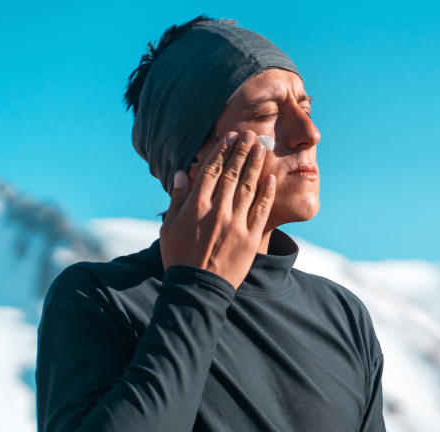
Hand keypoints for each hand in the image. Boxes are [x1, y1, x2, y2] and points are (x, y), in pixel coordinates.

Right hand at [159, 130, 275, 289]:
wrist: (197, 287)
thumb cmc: (179, 256)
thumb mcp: (169, 227)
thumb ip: (177, 198)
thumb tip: (182, 173)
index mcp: (197, 206)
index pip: (212, 172)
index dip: (222, 152)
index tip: (230, 137)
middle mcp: (218, 211)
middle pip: (232, 174)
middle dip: (241, 152)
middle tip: (250, 135)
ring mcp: (236, 224)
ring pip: (248, 188)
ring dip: (255, 166)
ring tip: (261, 148)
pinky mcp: (250, 238)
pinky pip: (261, 211)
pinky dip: (266, 193)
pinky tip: (270, 178)